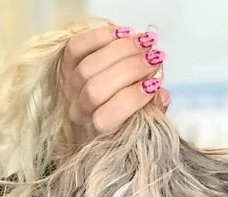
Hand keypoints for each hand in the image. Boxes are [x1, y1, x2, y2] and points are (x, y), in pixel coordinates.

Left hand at [60, 23, 168, 140]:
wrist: (107, 94)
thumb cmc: (127, 110)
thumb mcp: (144, 119)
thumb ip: (154, 111)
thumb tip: (161, 95)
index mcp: (96, 131)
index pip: (105, 119)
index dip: (131, 100)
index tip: (155, 85)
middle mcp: (78, 111)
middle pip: (95, 89)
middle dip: (130, 70)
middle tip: (154, 57)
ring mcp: (69, 86)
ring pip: (88, 67)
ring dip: (121, 50)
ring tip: (145, 42)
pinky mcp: (66, 63)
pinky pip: (77, 47)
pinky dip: (101, 37)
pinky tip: (124, 33)